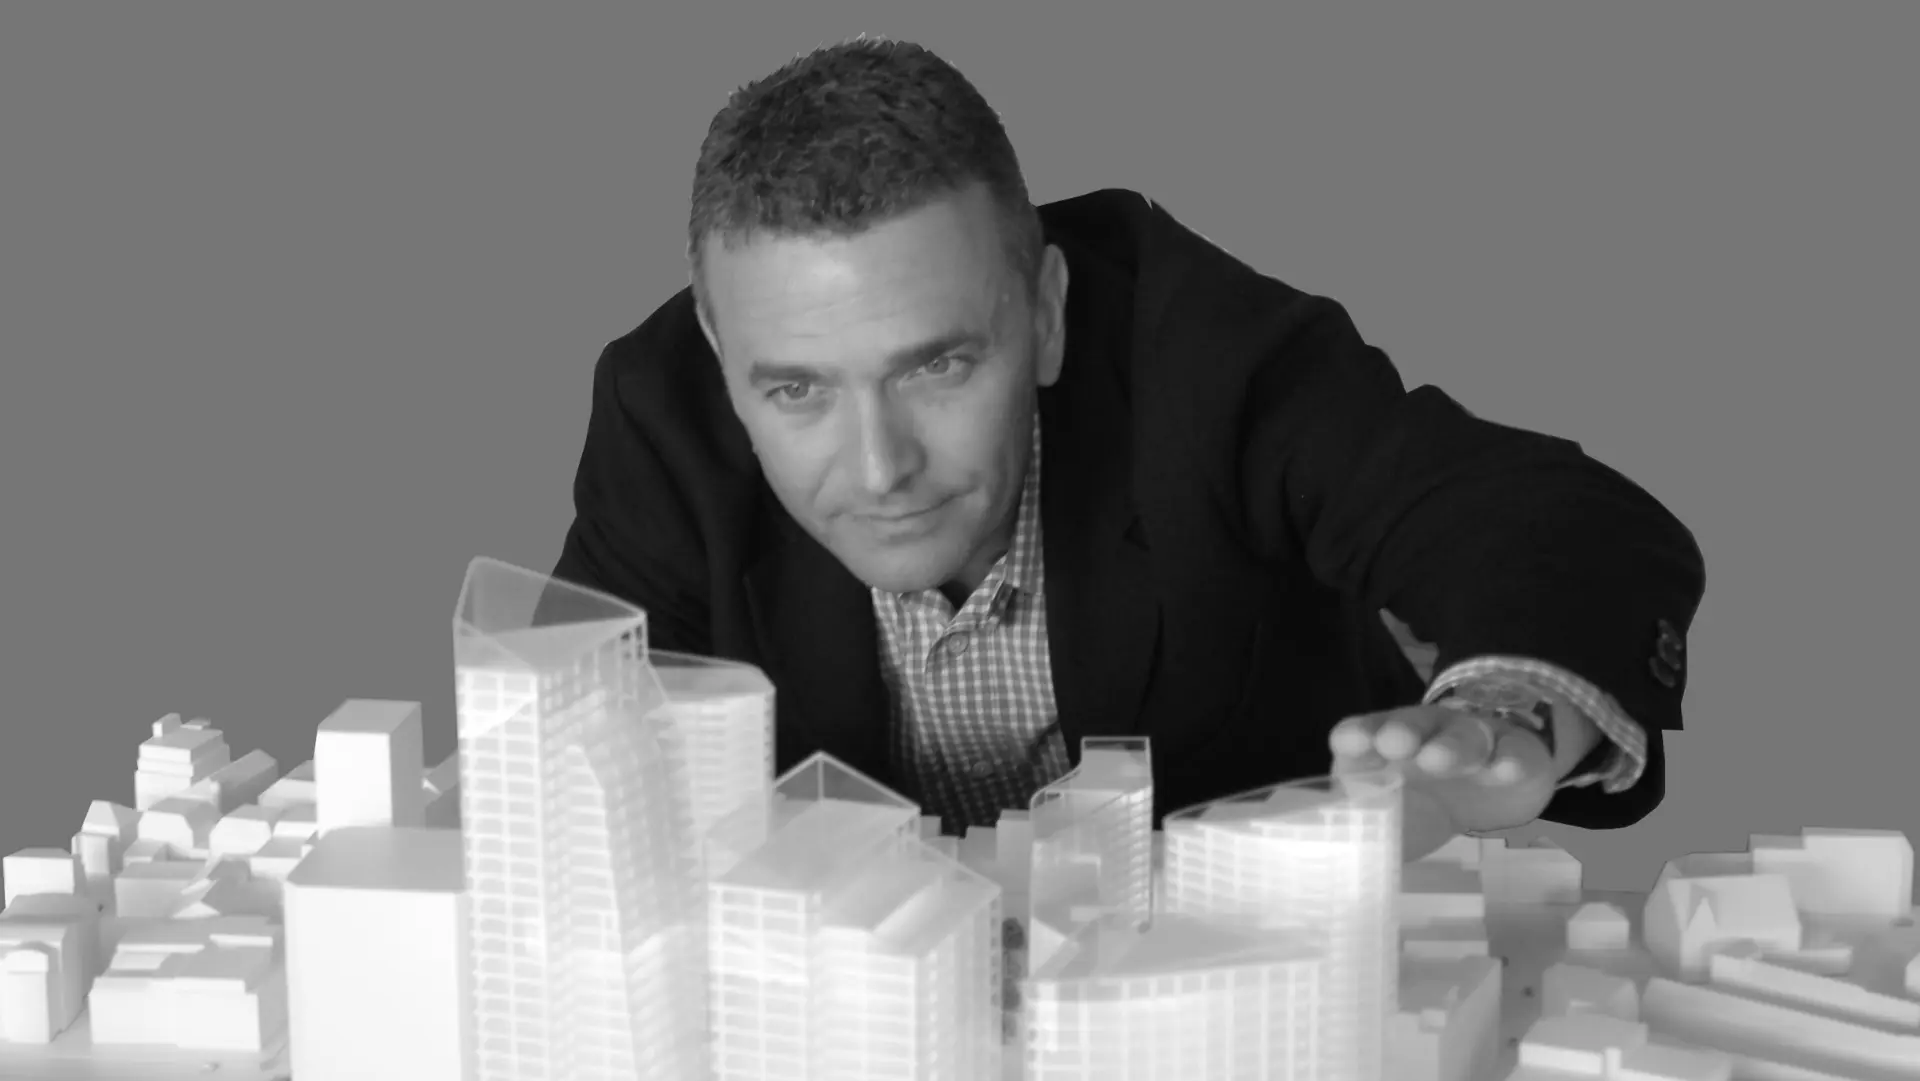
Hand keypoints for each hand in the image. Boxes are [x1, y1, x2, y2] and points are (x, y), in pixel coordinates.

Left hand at [1329, 704, 1557, 861]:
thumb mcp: (1390, 813)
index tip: (1347, 745)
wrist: (1493, 783)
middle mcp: (1429, 732)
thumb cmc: (1424, 799)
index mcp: (1388, 743)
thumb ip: (1365, 826)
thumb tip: (1336, 856)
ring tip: (1438, 761)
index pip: (1365, 731)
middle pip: (1414, 724)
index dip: (1356, 735)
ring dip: (1451, 746)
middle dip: (1401, 731)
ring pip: (1464, 735)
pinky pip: (1515, 752)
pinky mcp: (1516, 752)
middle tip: (1394, 745)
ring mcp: (1474, 738)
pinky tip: (1506, 769)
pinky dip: (1511, 760)